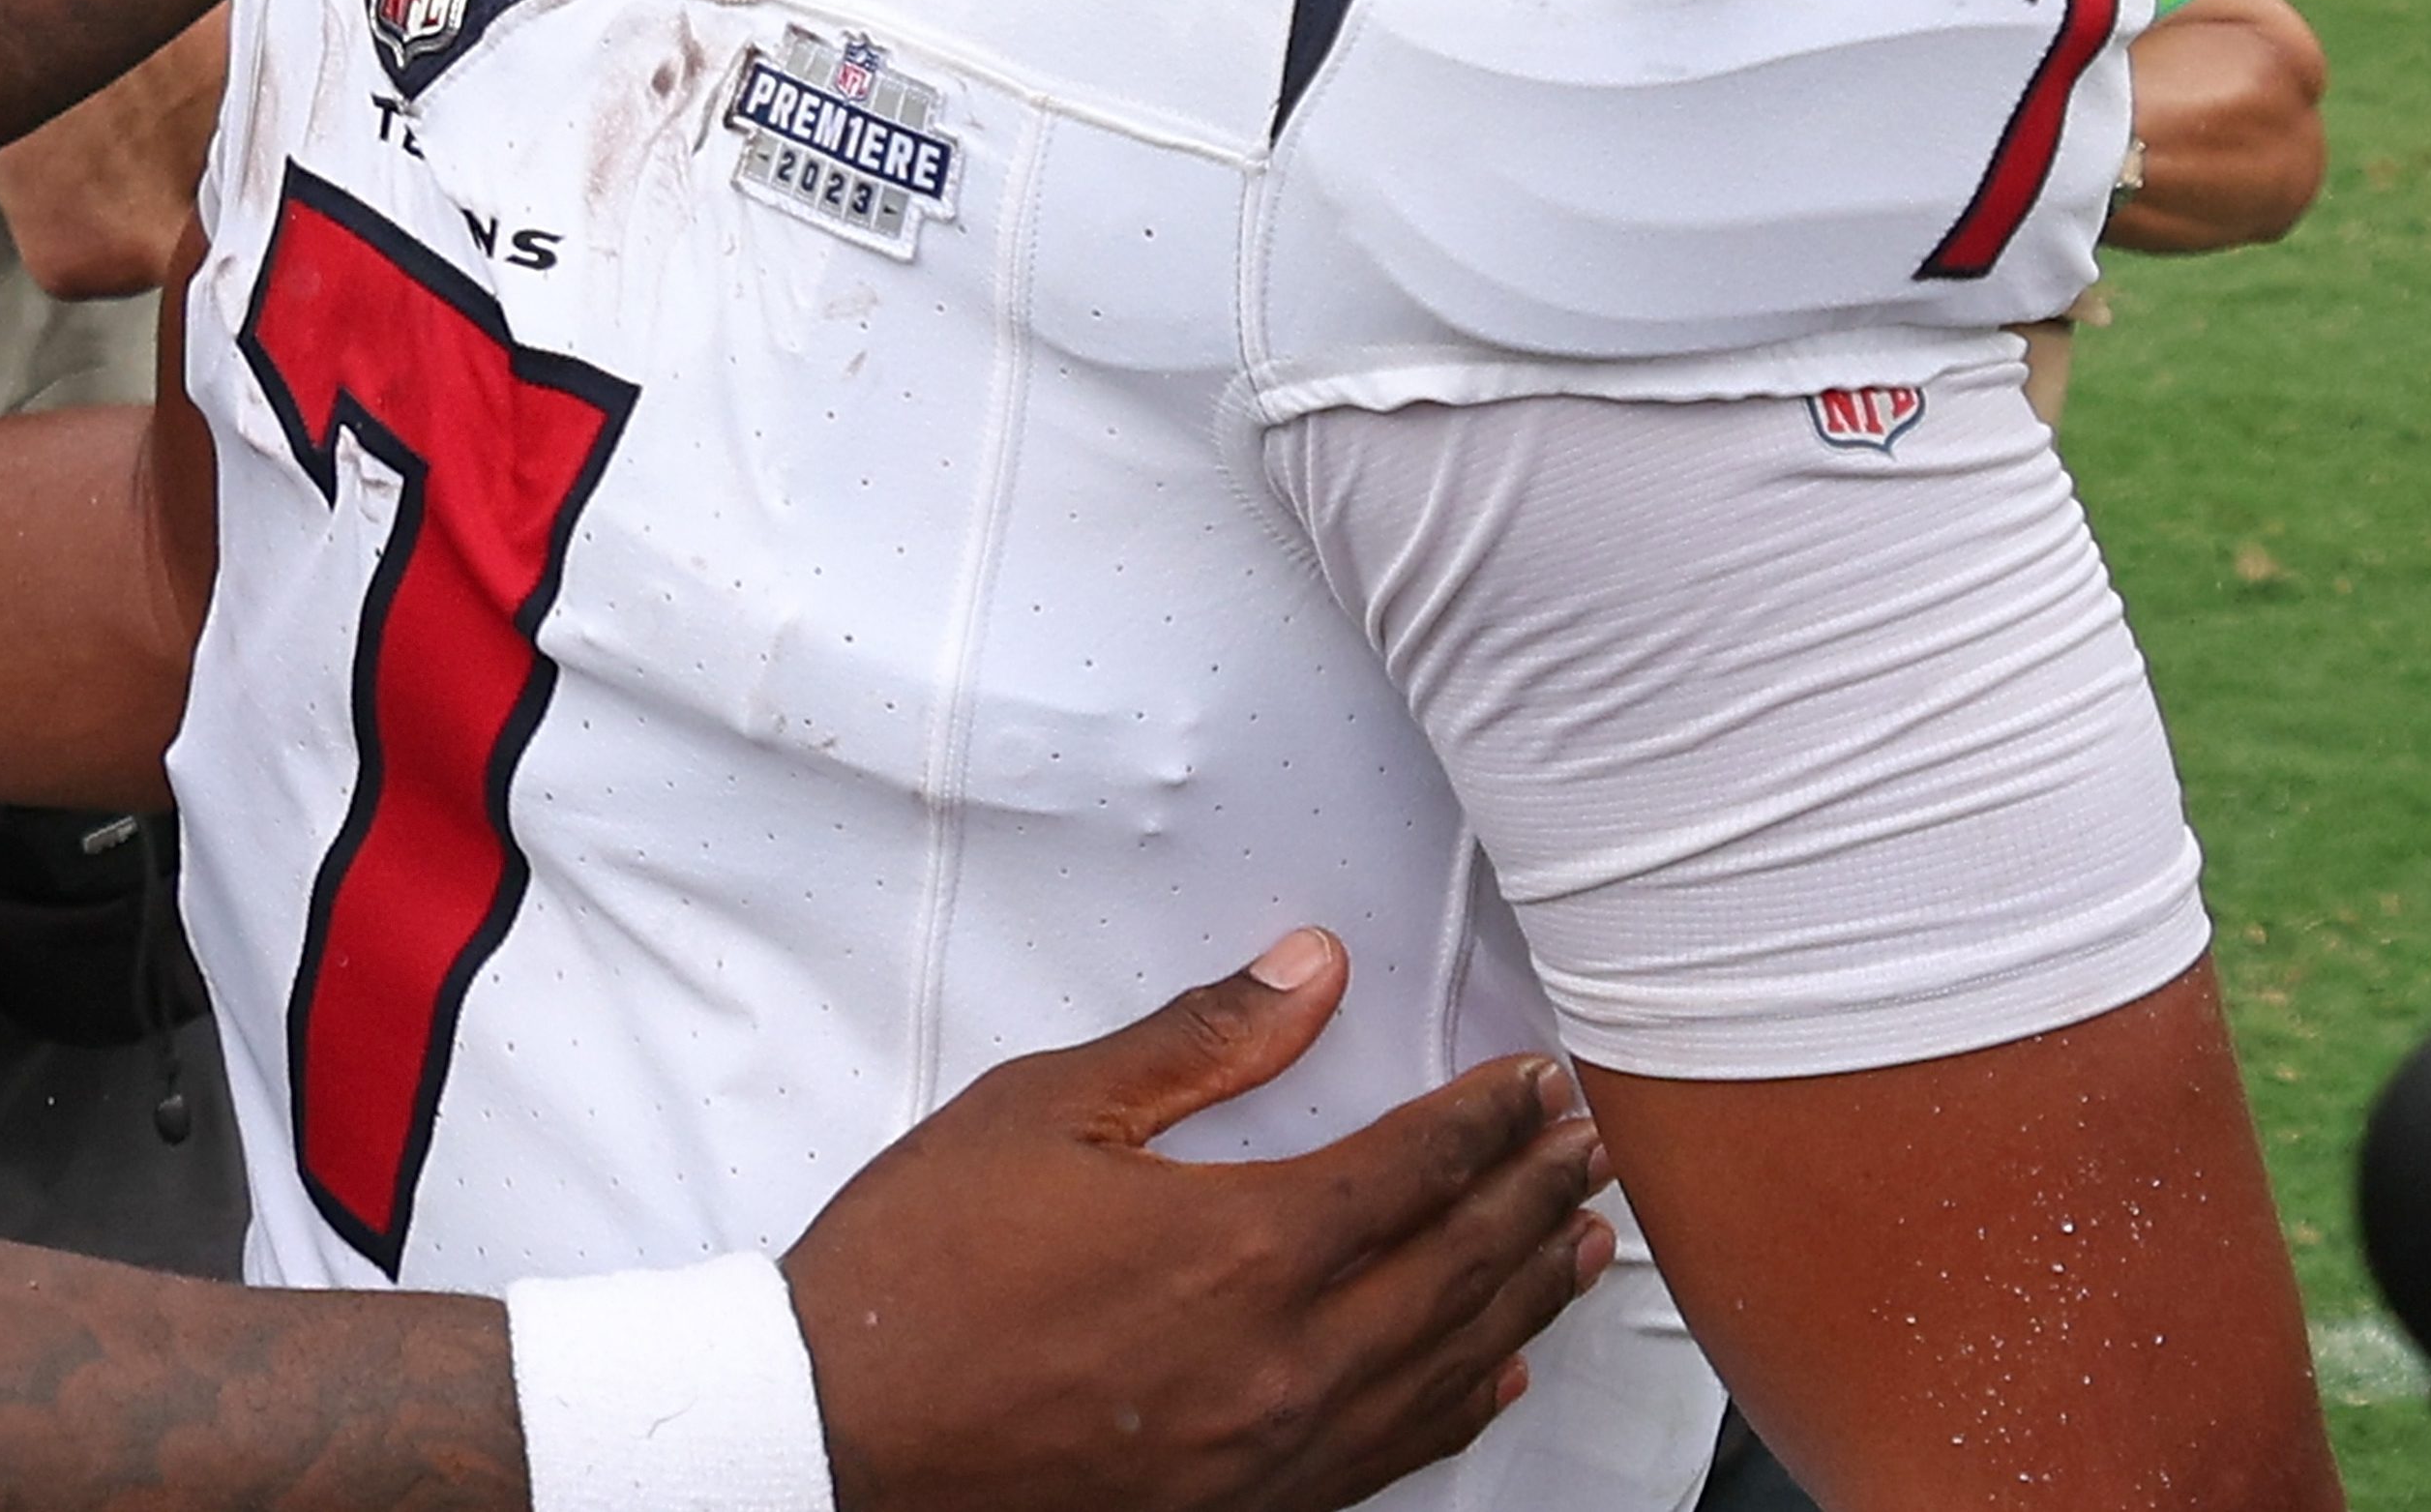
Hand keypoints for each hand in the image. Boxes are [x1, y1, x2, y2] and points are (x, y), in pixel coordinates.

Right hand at [786, 930, 1613, 1511]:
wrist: (839, 1437)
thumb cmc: (920, 1274)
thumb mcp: (1042, 1113)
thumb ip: (1197, 1041)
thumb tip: (1308, 972)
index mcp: (1243, 1246)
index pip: (1417, 1169)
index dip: (1491, 1119)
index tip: (1540, 1083)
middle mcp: (1287, 1360)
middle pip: (1460, 1267)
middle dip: (1535, 1196)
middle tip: (1591, 1147)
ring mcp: (1276, 1449)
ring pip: (1450, 1367)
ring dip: (1526, 1297)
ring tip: (1581, 1244)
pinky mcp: (1248, 1508)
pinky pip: (1394, 1454)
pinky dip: (1461, 1404)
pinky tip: (1493, 1375)